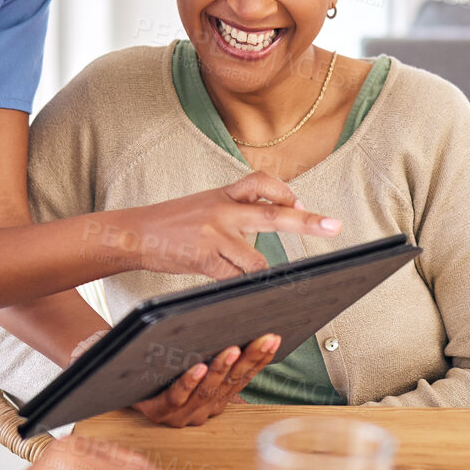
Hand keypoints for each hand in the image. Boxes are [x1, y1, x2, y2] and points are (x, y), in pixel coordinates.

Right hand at [101, 172, 340, 280]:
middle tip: (334, 226)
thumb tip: (275, 220)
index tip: (299, 205)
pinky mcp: (205, 260)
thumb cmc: (173, 222)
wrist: (134, 233)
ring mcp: (214, 236)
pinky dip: (239, 285)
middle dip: (306, 222)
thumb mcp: (206, 204)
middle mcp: (222, 210)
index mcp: (223, 193)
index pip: (262, 183)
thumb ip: (236, 210)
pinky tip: (236, 286)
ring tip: (269, 281)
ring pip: (256, 260)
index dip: (285, 193)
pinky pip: (234, 279)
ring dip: (264, 274)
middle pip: (273, 216)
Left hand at [135, 333, 279, 426]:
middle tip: (263, 339)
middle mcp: (203, 409)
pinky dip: (189, 383)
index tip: (273, 337)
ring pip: (207, 391)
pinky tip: (198, 368)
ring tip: (232, 350)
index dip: (260, 358)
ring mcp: (182, 413)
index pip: (243, 376)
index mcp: (215, 397)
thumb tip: (243, 329)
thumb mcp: (190, 359)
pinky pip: (176, 397)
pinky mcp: (158, 411)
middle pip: (230, 383)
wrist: (115, 380)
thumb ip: (214, 352)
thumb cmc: (156, 367)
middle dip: (249, 360)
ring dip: (221, 369)